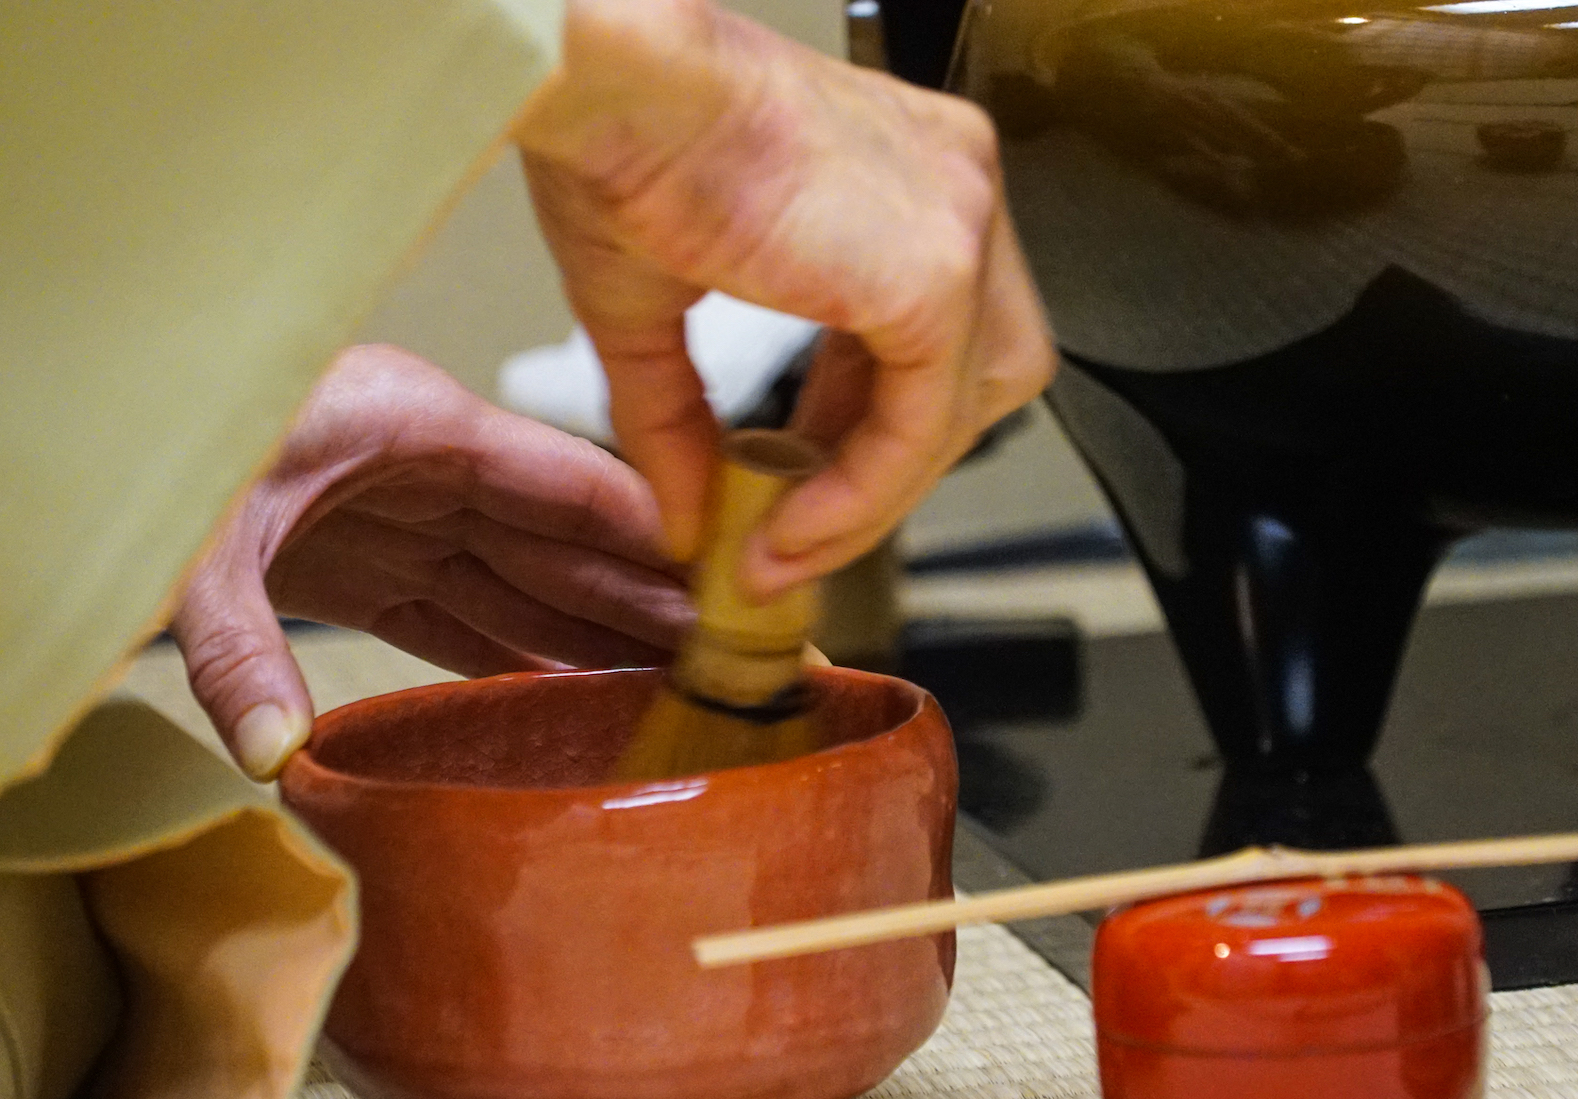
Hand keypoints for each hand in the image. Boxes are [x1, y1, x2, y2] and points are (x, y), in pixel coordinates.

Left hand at [172, 345, 690, 778]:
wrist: (63, 421)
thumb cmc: (137, 446)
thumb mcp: (187, 541)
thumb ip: (235, 645)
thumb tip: (279, 757)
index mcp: (414, 425)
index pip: (570, 481)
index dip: (660, 531)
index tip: (737, 577)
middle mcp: (423, 467)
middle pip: (563, 542)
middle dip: (647, 600)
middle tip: (734, 657)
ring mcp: (395, 514)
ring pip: (522, 582)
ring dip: (593, 635)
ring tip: (677, 690)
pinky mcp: (358, 561)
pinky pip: (459, 613)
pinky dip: (513, 656)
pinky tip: (569, 697)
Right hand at [514, 0, 1055, 597]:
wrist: (603, 79)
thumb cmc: (616, 137)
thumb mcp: (649, 305)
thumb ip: (680, 419)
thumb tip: (681, 518)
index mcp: (901, 173)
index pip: (929, 331)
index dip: (867, 427)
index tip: (796, 485)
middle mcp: (950, 184)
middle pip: (975, 373)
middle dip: (888, 464)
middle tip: (800, 518)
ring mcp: (958, 221)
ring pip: (965, 407)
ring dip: (880, 494)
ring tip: (790, 540)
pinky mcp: (938, 270)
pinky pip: (924, 424)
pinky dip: (865, 492)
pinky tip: (794, 523)